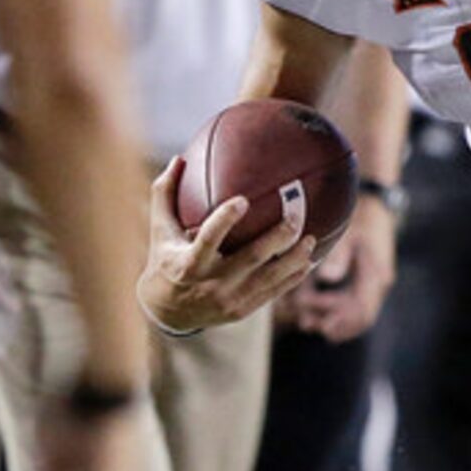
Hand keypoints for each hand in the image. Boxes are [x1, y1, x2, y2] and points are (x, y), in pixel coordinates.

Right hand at [137, 157, 314, 334]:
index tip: (243, 199)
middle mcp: (211, 283)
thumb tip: (178, 158)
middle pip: (252, 257)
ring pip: (271, 278)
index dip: (226, 220)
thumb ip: (165, 195)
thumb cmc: (165, 260)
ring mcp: (230, 299)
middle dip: (278, 236)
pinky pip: (275, 292)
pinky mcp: (244, 310)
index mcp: (189, 262)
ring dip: (295, 257)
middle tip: (296, 216)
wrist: (168, 312)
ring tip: (310, 238)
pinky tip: (309, 260)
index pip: (208, 238)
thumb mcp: (160, 231)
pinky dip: (294, 277)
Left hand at [285, 195, 395, 341]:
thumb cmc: (359, 216)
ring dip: (331, 317)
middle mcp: (377, 283)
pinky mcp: (365, 279)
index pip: (362, 310)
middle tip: (305, 323)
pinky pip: (352, 303)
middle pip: (359, 317)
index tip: (321, 328)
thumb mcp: (350, 233)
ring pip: (355, 313)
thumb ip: (340, 255)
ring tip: (304, 319)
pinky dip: (334, 309)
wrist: (375, 202)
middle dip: (332, 323)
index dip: (342, 323)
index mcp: (374, 274)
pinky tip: (313, 308)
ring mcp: (372, 282)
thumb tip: (328, 277)